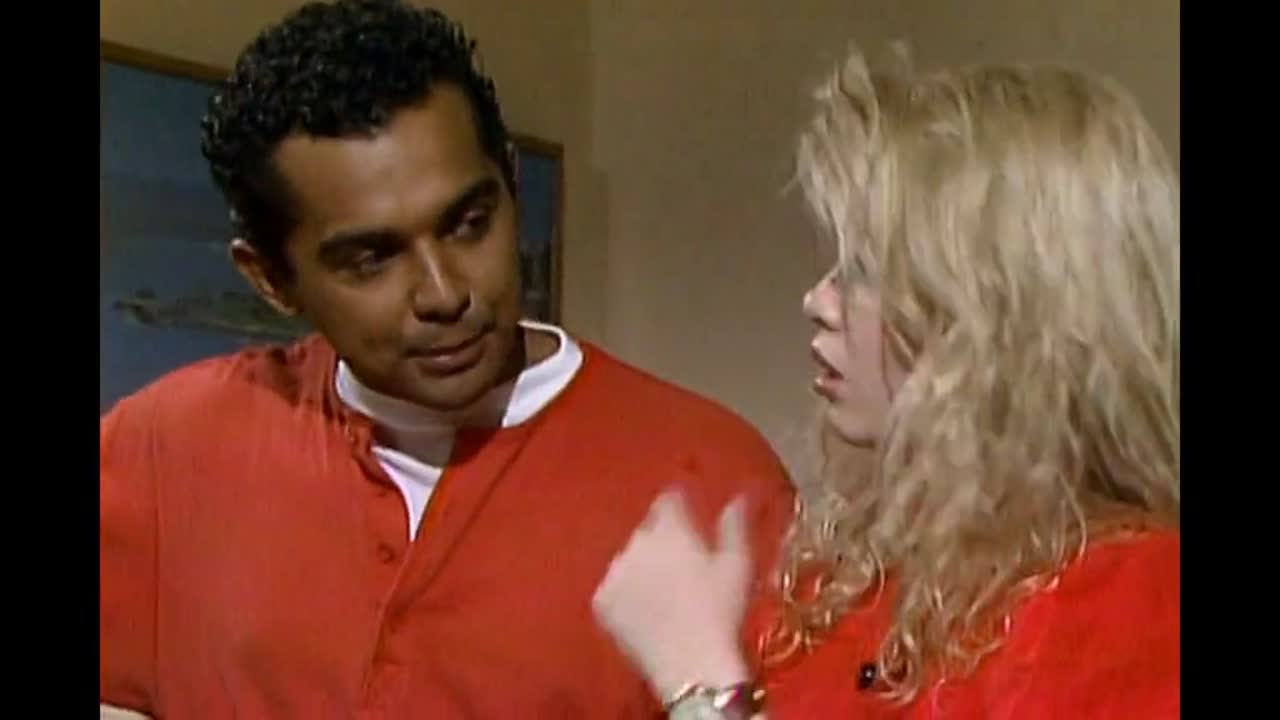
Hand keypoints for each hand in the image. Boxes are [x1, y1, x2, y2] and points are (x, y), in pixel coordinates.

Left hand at [593, 490, 752, 699]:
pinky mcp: (600, 602)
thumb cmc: (722, 612)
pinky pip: (613, 589)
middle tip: (681, 567)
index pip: (668, 500)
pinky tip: (645, 613)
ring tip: (662, 594)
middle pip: (646, 531)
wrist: (691, 665)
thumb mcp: (738, 565)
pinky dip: (625, 596)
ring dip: (641, 568)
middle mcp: (636, 542)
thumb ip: (734, 525)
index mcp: (670, 528)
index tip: (687, 518)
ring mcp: (614, 572)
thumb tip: (738, 497)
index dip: (678, 507)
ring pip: (628, 560)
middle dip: (661, 542)